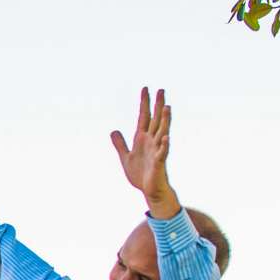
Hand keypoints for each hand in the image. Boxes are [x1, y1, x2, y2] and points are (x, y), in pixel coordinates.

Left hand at [110, 86, 173, 206]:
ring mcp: (156, 150)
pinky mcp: (159, 162)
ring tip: (166, 107)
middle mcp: (151, 141)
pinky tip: (165, 137)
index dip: (144, 103)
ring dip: (164, 120)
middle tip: (161, 90)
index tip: (146, 89)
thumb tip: (113, 131)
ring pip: (162, 132)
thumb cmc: (140, 174)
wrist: (148, 190)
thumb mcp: (125, 157)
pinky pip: (162, 152)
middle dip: (157, 105)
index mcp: (142, 138)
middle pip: (155, 120)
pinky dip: (164, 145)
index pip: (144, 117)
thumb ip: (120, 144)